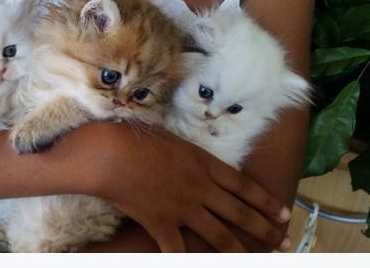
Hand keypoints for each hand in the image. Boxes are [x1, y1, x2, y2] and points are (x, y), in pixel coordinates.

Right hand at [95, 124, 291, 252]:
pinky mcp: (161, 223)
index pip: (244, 186)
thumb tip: (201, 164)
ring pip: (219, 235)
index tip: (283, 214)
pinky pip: (178, 249)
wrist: (111, 154)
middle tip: (283, 242)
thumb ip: (192, 156)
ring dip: (240, 250)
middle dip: (264, 230)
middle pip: (239, 213)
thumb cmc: (138, 139)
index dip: (266, 202)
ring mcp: (182, 208)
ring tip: (256, 259)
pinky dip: (188, 260)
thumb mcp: (173, 140)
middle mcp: (200, 188)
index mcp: (204, 164)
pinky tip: (199, 266)